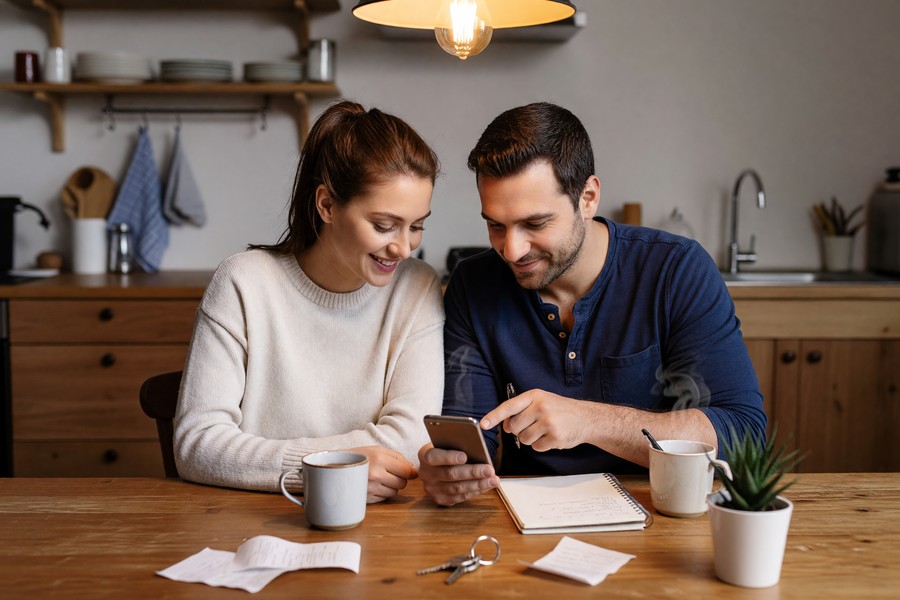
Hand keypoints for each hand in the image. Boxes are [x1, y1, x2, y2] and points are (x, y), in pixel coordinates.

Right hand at [348, 446, 416, 502]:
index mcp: (379, 459)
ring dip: (391, 487)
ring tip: (381, 479)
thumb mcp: (377, 449)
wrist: (335, 467)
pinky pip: (385, 498)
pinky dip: (383, 493)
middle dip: (400, 479)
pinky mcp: (367, 498)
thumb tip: (413, 470)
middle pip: (402, 483)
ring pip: (395, 492)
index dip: (410, 472)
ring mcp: (370, 488)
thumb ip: (397, 457)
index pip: (406, 470)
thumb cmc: (360, 456)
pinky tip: (374, 485)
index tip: (410, 472)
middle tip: (390, 473)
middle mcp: (375, 474)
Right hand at [417, 443, 498, 506]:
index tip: (464, 456)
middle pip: (450, 474)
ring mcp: (432, 489)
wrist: (437, 465)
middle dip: (472, 472)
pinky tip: (487, 485)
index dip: (449, 457)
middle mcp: (425, 473)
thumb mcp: (447, 442)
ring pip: (457, 488)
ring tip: (494, 479)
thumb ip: (456, 444)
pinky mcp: (441, 499)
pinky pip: (460, 497)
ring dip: (478, 484)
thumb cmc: (446, 450)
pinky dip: (476, 491)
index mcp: (424, 455)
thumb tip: (475, 447)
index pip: (434, 457)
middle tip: (489, 470)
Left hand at [481, 389, 595, 451]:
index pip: (509, 406)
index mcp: (535, 395)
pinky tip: (552, 437)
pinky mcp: (555, 437)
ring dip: (531, 439)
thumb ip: (521, 411)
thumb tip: (506, 427)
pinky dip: (542, 445)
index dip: (494, 416)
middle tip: (534, 425)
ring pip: (524, 439)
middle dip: (520, 430)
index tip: (483, 424)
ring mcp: (549, 422)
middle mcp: (541, 407)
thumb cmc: (560, 409)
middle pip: (515, 427)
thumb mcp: (541, 401)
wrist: (586, 418)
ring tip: (544, 430)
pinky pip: (536, 448)